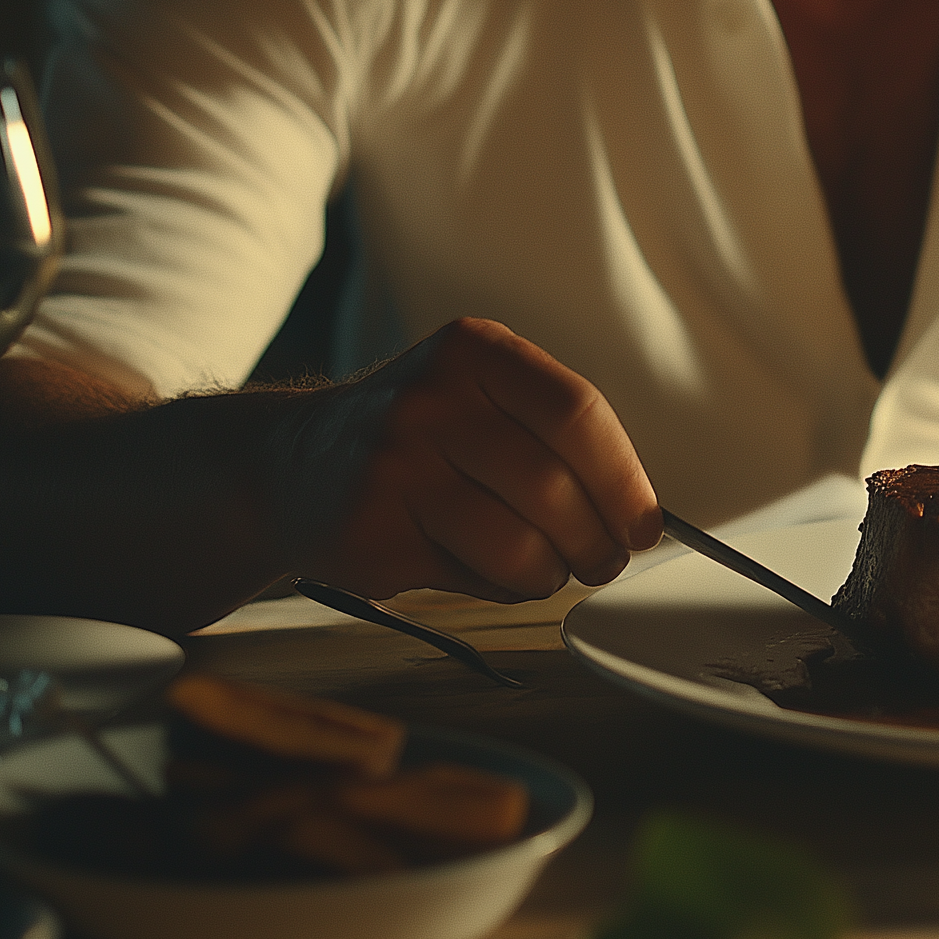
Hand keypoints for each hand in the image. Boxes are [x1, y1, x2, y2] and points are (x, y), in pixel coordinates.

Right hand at [275, 318, 662, 601]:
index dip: (624, 478)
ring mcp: (393, 466)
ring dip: (550, 574)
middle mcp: (430, 400)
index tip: (645, 522)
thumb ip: (554, 430)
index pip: (577, 413)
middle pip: (553, 486)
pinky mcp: (369, 533)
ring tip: (549, 570)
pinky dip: (499, 588)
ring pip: (516, 545)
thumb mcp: (480, 390)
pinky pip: (469, 579)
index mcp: (474, 351)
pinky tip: (489, 570)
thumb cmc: (418, 433)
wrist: (293, 462)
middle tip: (605, 560)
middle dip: (596, 540)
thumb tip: (637, 511)